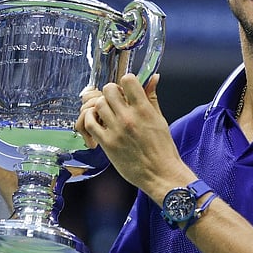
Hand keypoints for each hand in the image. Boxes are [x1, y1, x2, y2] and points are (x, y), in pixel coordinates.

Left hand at [80, 74, 193, 199]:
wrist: (160, 174)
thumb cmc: (163, 149)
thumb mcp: (160, 119)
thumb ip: (152, 97)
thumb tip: (153, 78)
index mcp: (144, 109)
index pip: (127, 80)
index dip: (126, 82)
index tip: (127, 89)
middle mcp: (128, 117)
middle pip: (109, 89)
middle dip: (112, 92)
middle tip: (116, 101)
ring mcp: (116, 130)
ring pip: (98, 104)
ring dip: (102, 106)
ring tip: (108, 114)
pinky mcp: (107, 144)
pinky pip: (89, 123)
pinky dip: (91, 119)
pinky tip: (99, 123)